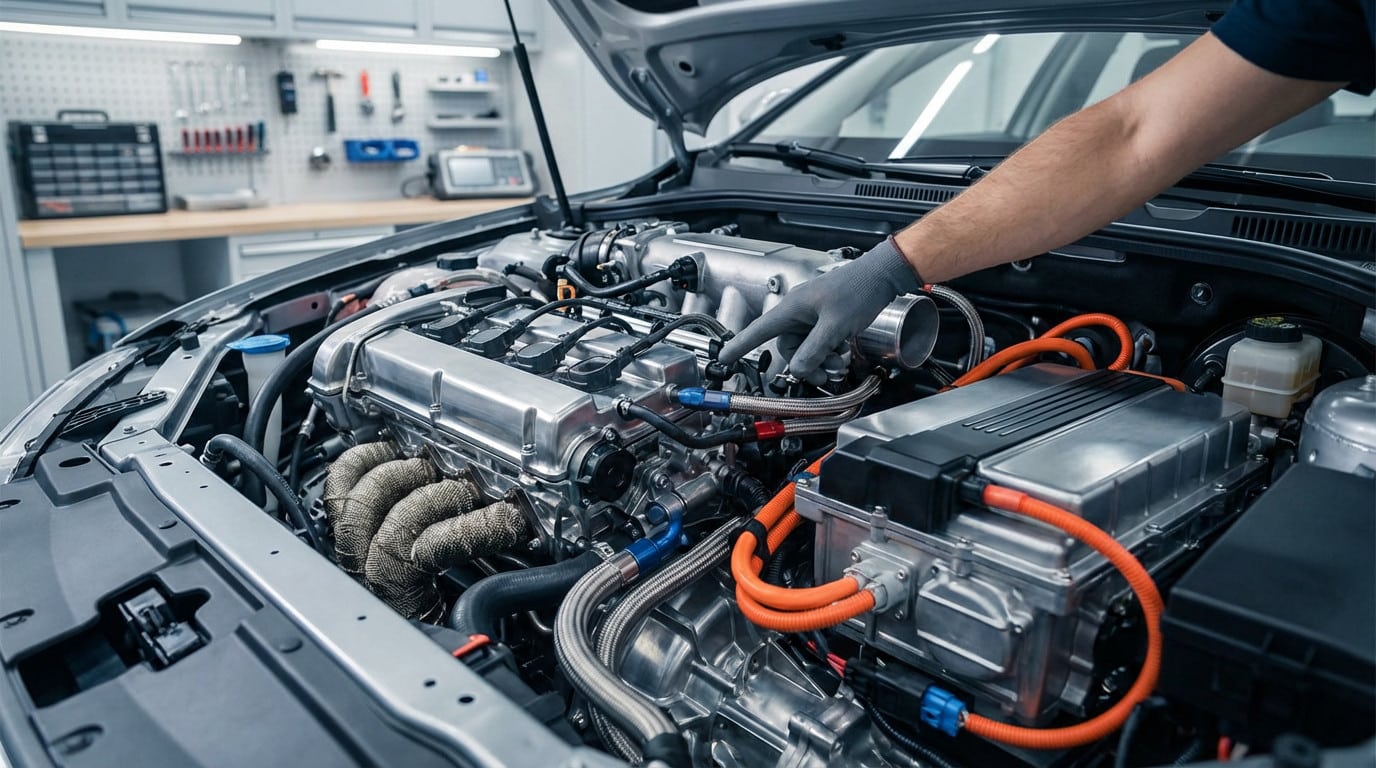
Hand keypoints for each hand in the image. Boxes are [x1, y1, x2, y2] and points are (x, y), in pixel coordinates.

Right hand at [718, 237, 922, 384]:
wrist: (881, 277)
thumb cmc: (857, 290)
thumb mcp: (835, 326)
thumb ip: (814, 350)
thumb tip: (797, 369)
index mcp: (791, 308)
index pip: (758, 330)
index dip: (739, 345)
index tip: (724, 358)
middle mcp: (798, 313)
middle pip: (788, 349)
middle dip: (806, 364)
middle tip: (825, 373)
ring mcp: (812, 317)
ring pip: (806, 350)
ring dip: (822, 360)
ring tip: (840, 361)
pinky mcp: (825, 321)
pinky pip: (819, 344)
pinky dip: (829, 353)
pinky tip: (843, 351)